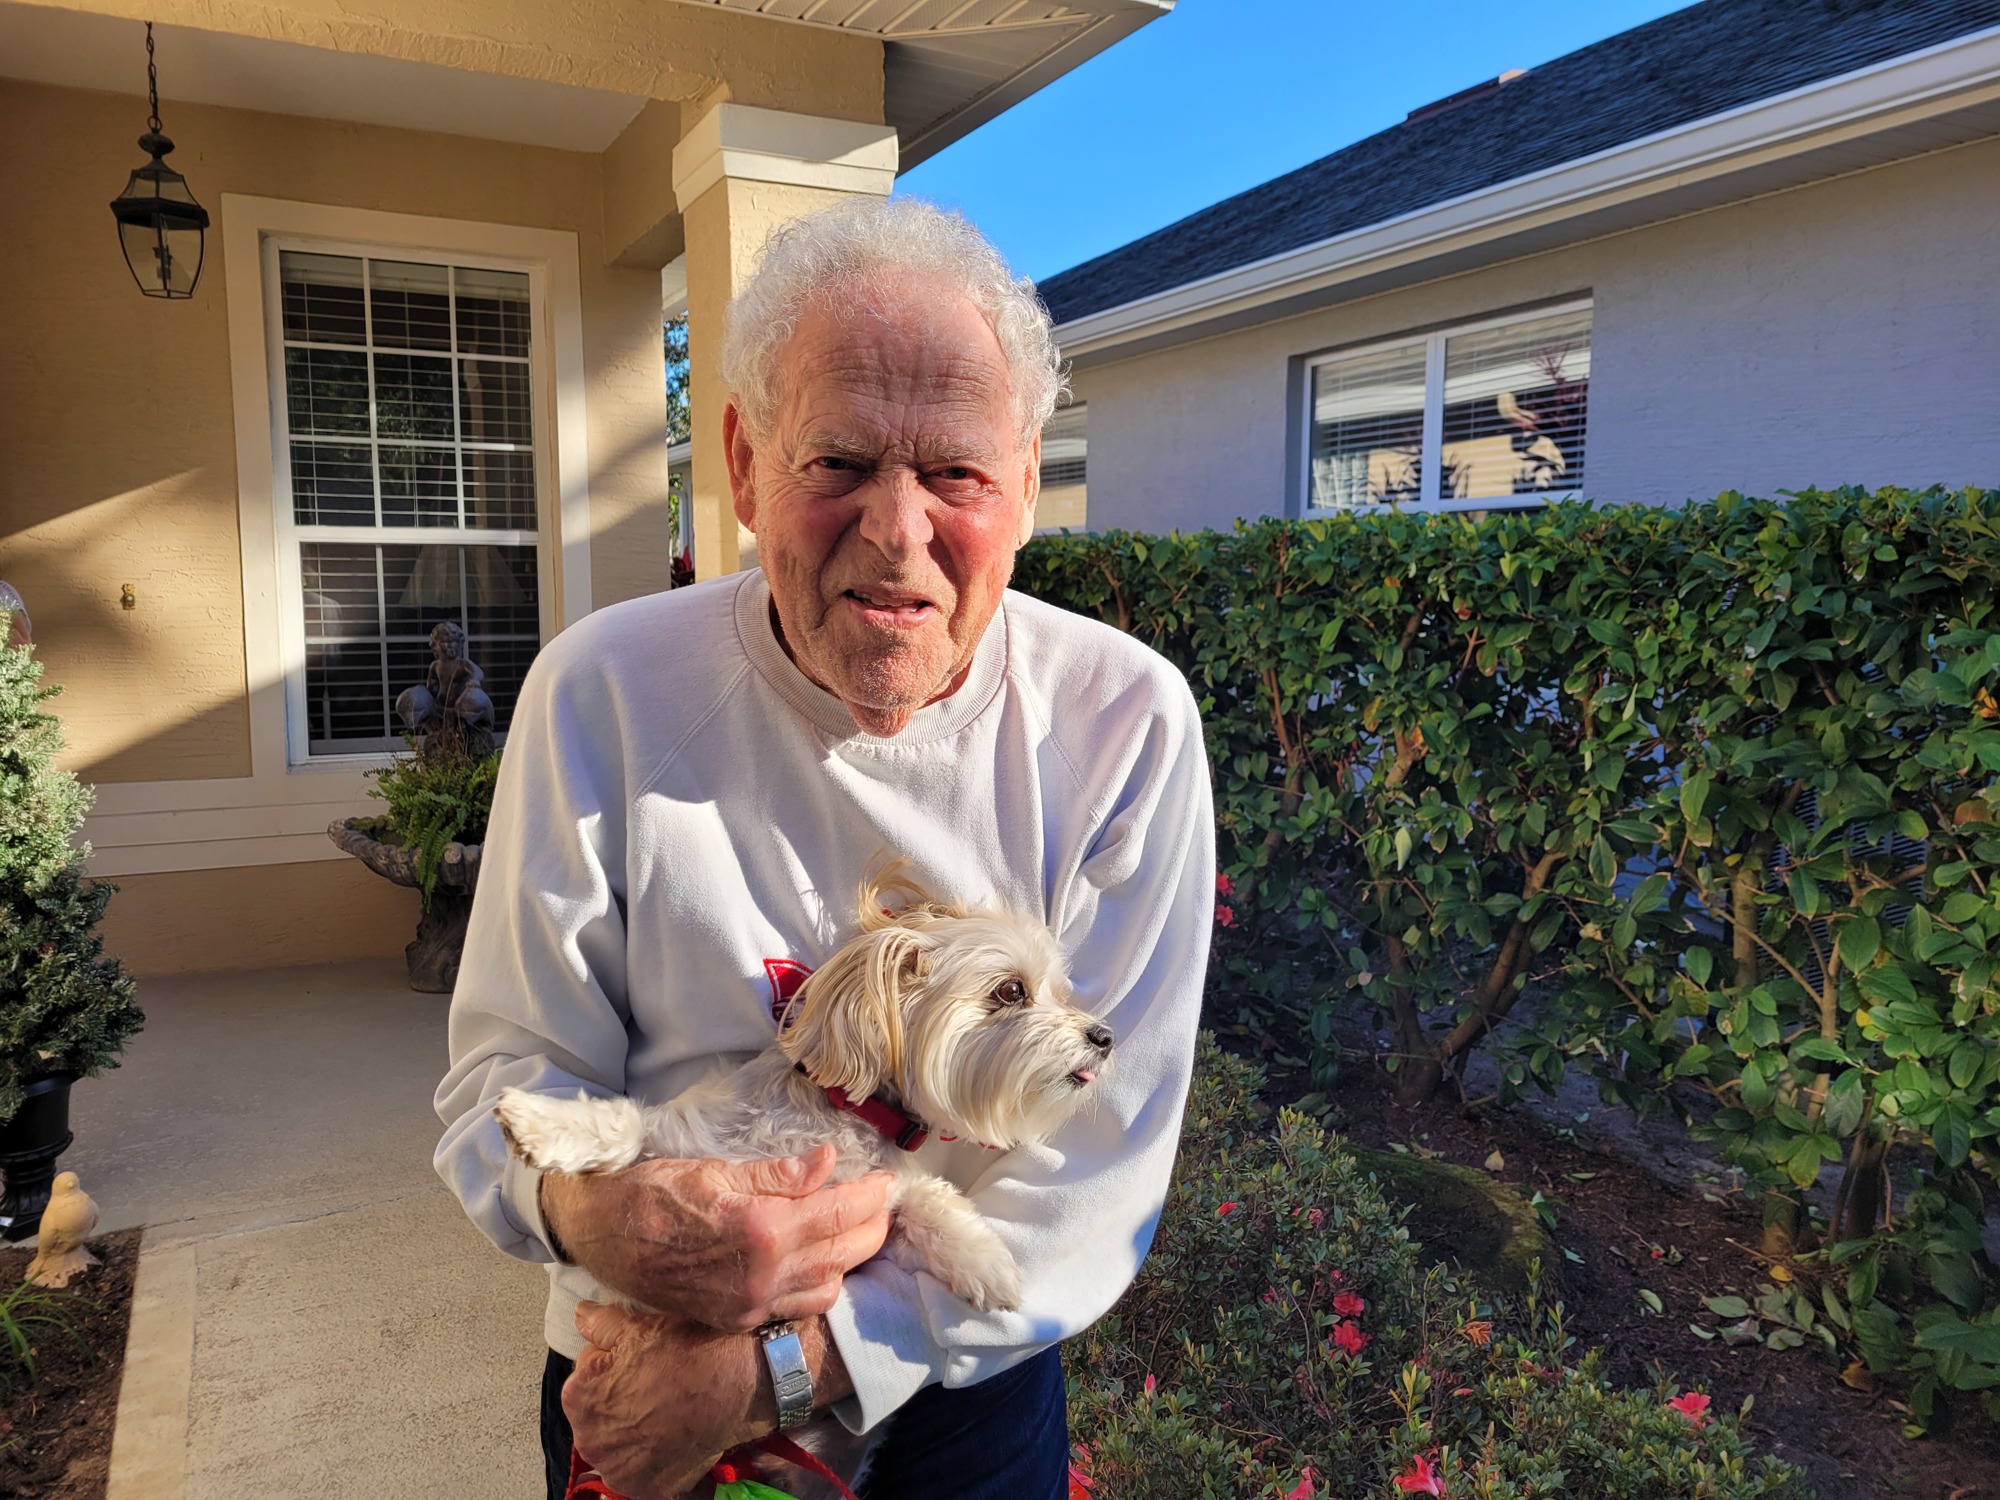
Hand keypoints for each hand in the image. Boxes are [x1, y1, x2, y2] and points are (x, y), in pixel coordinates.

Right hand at [541, 1144, 894, 1329]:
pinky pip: (799, 1308)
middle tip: (884, 1202)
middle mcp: (762, 1278)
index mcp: (761, 1232)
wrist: (599, 1236)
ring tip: (860, 1228)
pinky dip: (823, 1286)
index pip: (839, 1215)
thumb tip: (828, 1163)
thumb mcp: (716, 1170)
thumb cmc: (652, 1193)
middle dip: (873, 1227)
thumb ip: (779, 1174)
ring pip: (829, 1287)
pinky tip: (825, 1263)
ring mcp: (750, 1306)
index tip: (889, 1181)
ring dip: (852, 1258)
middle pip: (844, 1254)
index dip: (871, 1196)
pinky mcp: (737, 1320)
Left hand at [563, 1301, 761, 1499]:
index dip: (611, 1366)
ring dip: (633, 1431)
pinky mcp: (647, 1489)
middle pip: (597, 1415)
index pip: (585, 1378)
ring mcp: (619, 1470)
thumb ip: (600, 1324)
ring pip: (618, 1445)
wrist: (736, 1384)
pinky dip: (653, 1458)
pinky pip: (641, 1471)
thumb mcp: (639, 1327)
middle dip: (617, 1401)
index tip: (637, 1362)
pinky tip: (672, 1435)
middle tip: (653, 1385)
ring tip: (664, 1410)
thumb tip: (581, 1316)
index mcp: (579, 1398)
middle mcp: (590, 1441)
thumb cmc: (687, 1354)